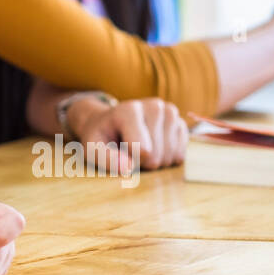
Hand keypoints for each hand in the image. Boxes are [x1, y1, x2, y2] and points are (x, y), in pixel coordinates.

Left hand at [68, 95, 187, 172]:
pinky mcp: (180, 123)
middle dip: (141, 162)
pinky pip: (180, 155)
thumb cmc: (101, 137)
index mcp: (129, 109)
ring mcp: (170, 113)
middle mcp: (154, 106)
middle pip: (156, 155)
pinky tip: (153, 148)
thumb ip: (106, 158)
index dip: (130, 161)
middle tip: (128, 151)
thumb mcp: (92, 148)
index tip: (118, 151)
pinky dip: (167, 159)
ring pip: (170, 156)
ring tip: (139, 149)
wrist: (110, 122)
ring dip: (154, 161)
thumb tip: (127, 168)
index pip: (142, 151)